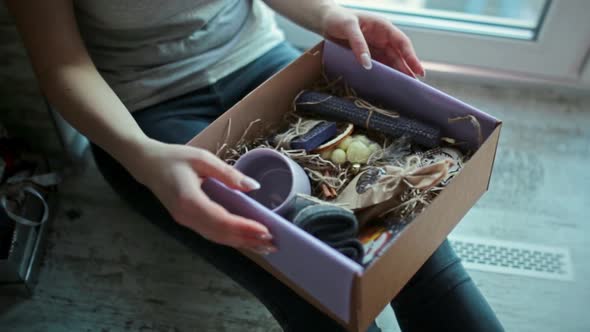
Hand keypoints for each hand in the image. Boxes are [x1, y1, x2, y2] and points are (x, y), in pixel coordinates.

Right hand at [127, 139, 276, 254]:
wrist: (147, 164)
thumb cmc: (174, 157)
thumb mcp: (202, 158)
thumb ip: (228, 173)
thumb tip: (253, 187)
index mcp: (189, 200)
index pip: (222, 220)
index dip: (244, 227)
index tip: (265, 230)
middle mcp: (187, 217)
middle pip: (221, 234)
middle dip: (248, 240)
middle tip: (273, 244)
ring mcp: (185, 221)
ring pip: (217, 238)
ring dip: (241, 243)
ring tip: (264, 247)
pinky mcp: (187, 221)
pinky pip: (211, 234)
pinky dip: (230, 238)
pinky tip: (245, 240)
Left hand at [320, 6, 424, 77]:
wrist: (325, 21)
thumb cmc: (338, 18)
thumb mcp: (349, 27)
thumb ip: (358, 44)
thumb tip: (367, 65)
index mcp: (383, 27)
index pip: (402, 43)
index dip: (412, 58)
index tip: (419, 72)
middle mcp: (382, 38)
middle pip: (398, 56)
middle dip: (406, 70)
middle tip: (414, 87)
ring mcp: (375, 47)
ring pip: (390, 63)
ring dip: (396, 75)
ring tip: (403, 89)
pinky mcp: (367, 55)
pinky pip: (378, 66)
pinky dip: (383, 75)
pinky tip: (386, 86)